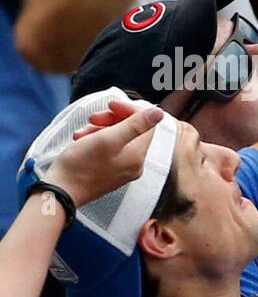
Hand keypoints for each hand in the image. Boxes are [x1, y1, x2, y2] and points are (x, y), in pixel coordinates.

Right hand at [45, 102, 163, 206]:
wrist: (61, 191)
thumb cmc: (81, 166)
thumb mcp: (108, 138)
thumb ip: (136, 125)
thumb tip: (159, 113)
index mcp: (138, 156)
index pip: (146, 125)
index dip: (128, 111)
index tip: (110, 105)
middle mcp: (134, 164)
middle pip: (131, 131)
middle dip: (110, 120)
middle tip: (92, 119)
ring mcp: (122, 169)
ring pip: (116, 138)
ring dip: (99, 129)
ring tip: (82, 134)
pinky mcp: (108, 171)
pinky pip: (107, 149)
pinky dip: (94, 140)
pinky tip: (81, 141)